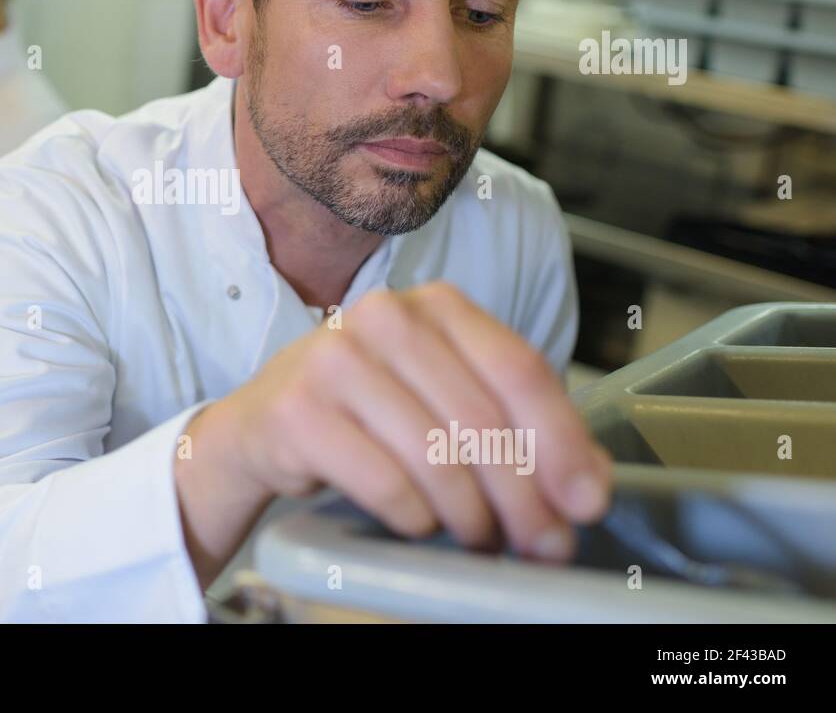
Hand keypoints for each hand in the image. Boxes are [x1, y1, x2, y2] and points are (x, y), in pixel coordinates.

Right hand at [174, 283, 610, 587]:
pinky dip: (415, 518)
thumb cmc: (367, 414)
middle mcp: (384, 317)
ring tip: (479, 539)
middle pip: (482, 419)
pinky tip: (419, 524)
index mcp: (435, 305)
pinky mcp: (299, 410)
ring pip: (437, 457)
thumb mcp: (446, 403)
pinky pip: (386, 483)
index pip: (519, 370)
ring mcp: (335, 358)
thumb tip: (588, 489)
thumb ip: (520, 430)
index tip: (585, 502)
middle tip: (540, 545)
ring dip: (471, 517)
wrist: (262, 426)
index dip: (561, 443)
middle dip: (524, 497)